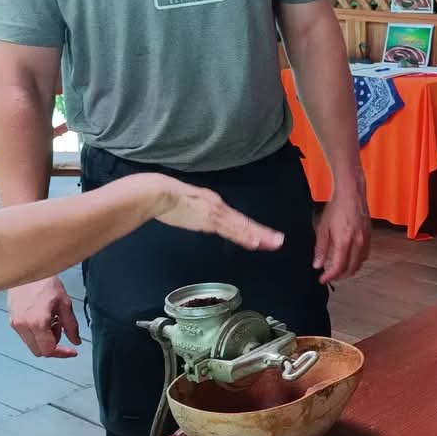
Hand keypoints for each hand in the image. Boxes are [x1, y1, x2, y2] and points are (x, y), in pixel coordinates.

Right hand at [8, 276, 80, 357]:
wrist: (27, 270)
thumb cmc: (47, 284)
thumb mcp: (65, 304)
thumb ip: (71, 326)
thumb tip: (76, 342)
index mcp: (37, 323)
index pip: (49, 350)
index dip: (62, 353)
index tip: (72, 351)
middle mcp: (23, 327)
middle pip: (39, 351)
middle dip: (53, 345)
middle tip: (61, 327)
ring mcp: (15, 324)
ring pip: (32, 344)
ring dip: (45, 339)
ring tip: (53, 319)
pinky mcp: (11, 321)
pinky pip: (26, 336)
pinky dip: (37, 333)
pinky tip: (44, 317)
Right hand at [149, 176, 283, 249]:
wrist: (157, 192)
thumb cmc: (165, 197)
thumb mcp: (186, 205)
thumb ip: (196, 212)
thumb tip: (199, 218)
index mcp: (214, 204)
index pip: (237, 220)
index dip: (251, 229)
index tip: (264, 237)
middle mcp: (219, 208)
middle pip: (244, 224)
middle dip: (262, 233)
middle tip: (279, 241)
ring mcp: (215, 213)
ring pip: (241, 227)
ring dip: (258, 236)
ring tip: (274, 243)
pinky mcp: (209, 219)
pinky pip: (230, 230)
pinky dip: (243, 236)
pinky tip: (254, 242)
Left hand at [313, 183, 370, 283]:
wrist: (351, 193)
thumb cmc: (337, 207)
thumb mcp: (323, 228)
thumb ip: (321, 248)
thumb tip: (318, 264)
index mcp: (344, 241)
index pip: (338, 267)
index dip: (330, 276)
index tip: (323, 279)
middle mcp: (357, 242)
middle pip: (351, 268)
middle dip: (340, 276)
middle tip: (330, 276)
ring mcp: (365, 239)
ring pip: (360, 263)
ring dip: (350, 269)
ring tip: (340, 269)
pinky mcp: (370, 235)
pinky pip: (366, 254)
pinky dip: (358, 261)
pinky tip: (351, 258)